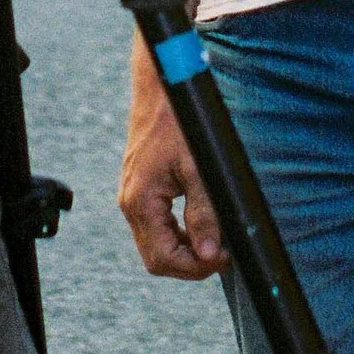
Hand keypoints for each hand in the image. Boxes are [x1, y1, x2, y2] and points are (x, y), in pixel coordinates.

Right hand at [119, 47, 226, 280]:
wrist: (162, 86)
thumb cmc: (178, 121)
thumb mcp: (199, 168)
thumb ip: (203, 213)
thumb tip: (208, 253)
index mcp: (140, 201)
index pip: (162, 258)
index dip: (195, 267)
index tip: (222, 257)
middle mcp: (131, 203)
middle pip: (156, 257)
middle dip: (190, 263)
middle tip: (222, 251)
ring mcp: (133, 195)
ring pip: (155, 242)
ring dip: (185, 248)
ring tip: (215, 237)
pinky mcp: (140, 187)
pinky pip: (156, 224)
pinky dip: (177, 232)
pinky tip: (199, 221)